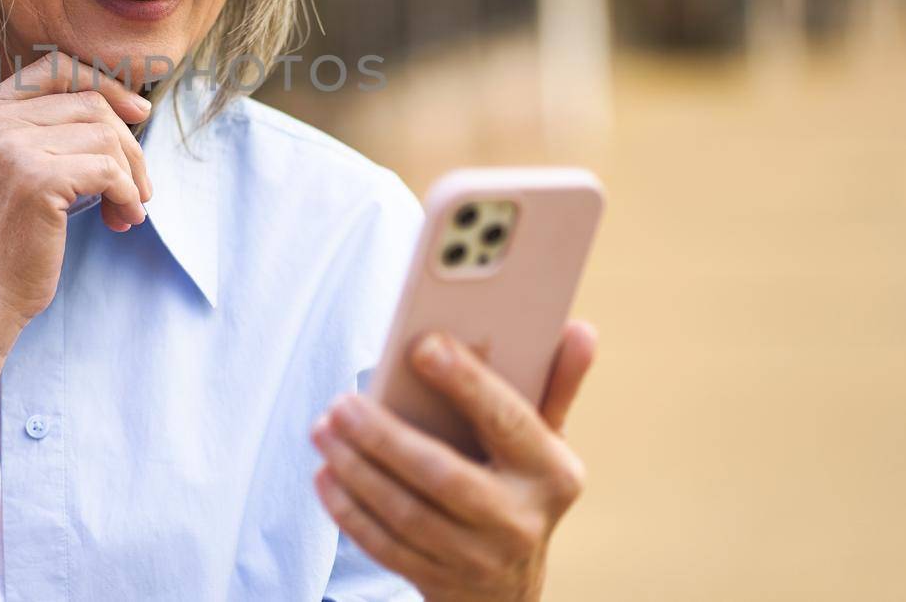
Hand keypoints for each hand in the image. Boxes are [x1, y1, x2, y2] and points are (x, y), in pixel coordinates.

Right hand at [0, 50, 152, 329]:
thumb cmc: (12, 234)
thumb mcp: (22, 164)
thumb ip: (56, 127)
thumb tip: (136, 104)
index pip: (56, 67)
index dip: (105, 83)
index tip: (139, 112)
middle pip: (90, 103)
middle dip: (127, 145)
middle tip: (138, 188)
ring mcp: (11, 147)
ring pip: (106, 136)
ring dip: (131, 176)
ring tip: (126, 209)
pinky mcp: (36, 179)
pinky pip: (109, 171)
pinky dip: (127, 196)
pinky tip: (123, 219)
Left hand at [310, 321, 597, 601]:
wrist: (511, 588)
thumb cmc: (521, 485)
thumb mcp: (547, 440)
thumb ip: (556, 382)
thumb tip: (581, 329)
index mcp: (551, 472)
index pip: (508, 420)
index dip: (467, 382)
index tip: (422, 345)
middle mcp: (519, 520)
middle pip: (443, 475)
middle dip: (384, 436)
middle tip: (341, 402)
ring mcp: (478, 558)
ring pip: (406, 514)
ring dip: (356, 469)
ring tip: (324, 429)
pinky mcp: (440, 582)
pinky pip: (385, 547)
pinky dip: (349, 511)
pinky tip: (325, 474)